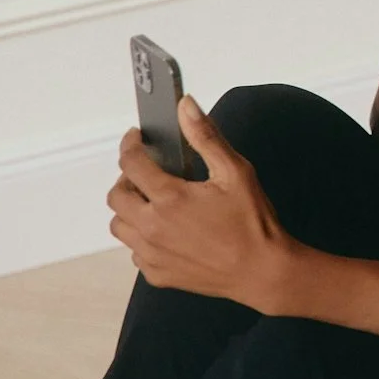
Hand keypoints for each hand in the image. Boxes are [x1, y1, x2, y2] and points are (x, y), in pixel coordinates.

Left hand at [107, 98, 293, 309]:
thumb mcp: (235, 172)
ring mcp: (152, 253)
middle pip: (116, 196)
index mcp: (170, 198)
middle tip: (146, 174)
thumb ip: (205, 137)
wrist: (263, 271)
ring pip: (120, 226)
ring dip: (130, 210)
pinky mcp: (158, 273)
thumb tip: (185, 106)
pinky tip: (166, 232)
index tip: (136, 139)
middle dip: (127, 179)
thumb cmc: (253, 222)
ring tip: (154, 203)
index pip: (130, 163)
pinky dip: (143, 238)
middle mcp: (153, 227)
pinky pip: (135, 252)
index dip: (130, 145)